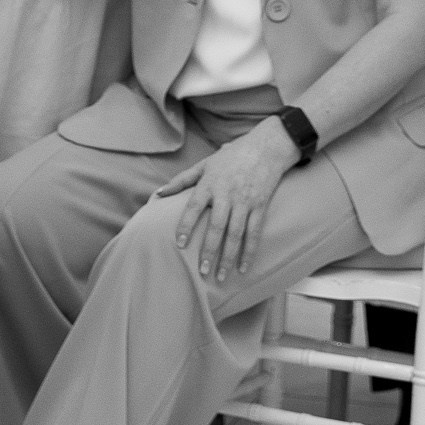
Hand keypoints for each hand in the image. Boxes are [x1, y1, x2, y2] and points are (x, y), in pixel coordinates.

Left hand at [154, 119, 300, 286]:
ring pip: (235, 234)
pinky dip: (249, 252)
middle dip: (208, 251)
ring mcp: (245, 202)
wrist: (266, 148)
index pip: (194, 208)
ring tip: (221, 276)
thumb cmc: (231, 157)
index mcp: (209, 184)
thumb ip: (181, 181)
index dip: (186, 226)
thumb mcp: (204, 164)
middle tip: (201, 271)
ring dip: (228, 257)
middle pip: (216, 227)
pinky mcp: (260, 206)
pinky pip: (254, 233)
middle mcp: (226, 195)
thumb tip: (158, 194)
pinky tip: (244, 268)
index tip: (179, 244)